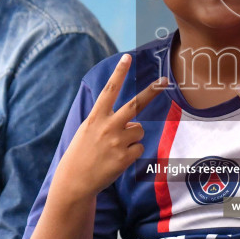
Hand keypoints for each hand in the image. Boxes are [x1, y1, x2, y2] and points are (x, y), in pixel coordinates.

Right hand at [51, 54, 165, 196]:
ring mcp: (117, 142)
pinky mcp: (124, 158)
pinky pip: (139, 148)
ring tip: (115, 148)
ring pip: (139, 131)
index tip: (126, 57)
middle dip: (151, 91)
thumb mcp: (88, 130)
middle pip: (135, 104)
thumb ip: (109, 122)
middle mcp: (107, 126)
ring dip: (132, 137)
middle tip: (164, 80)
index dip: (118, 73)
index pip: (109, 90)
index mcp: (96, 117)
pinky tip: (117, 160)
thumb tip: (135, 123)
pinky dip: (131, 153)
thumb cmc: (82, 153)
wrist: (75, 181)